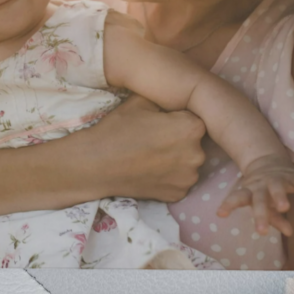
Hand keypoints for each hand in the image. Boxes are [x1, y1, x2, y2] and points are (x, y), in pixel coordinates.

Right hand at [85, 94, 206, 202]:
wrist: (96, 164)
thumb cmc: (118, 129)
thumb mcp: (141, 101)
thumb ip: (165, 99)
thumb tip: (175, 98)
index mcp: (192, 128)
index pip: (196, 119)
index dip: (178, 119)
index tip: (161, 123)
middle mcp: (197, 155)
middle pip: (194, 143)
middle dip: (180, 140)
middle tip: (155, 140)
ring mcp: (188, 178)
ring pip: (188, 163)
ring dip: (177, 160)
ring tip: (152, 157)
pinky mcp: (178, 195)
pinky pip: (180, 181)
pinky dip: (170, 177)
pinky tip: (152, 171)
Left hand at [218, 153, 293, 237]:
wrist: (267, 160)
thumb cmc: (262, 190)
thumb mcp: (264, 204)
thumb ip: (273, 219)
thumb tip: (289, 232)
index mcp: (250, 192)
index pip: (237, 198)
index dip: (229, 205)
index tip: (221, 213)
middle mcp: (261, 185)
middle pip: (258, 200)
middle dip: (260, 214)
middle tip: (261, 231)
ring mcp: (276, 179)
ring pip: (276, 188)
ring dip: (279, 197)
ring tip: (284, 208)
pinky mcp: (292, 175)